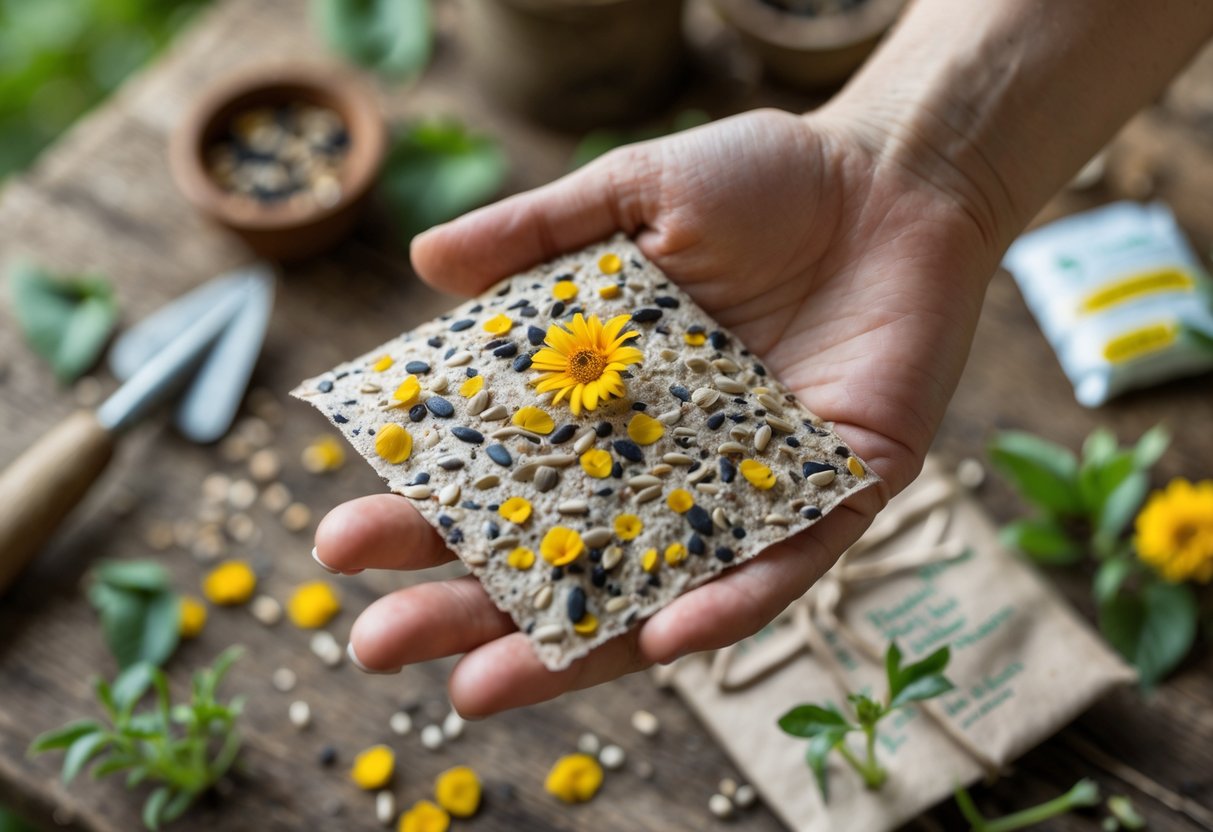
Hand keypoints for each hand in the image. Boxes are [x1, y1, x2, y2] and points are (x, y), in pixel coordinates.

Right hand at [315, 108, 1003, 715]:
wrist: (894, 177)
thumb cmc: (763, 181)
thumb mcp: (632, 196)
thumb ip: (536, 231)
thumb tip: (422, 261)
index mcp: (606, 407)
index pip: (500, 481)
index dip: (423, 515)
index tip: (338, 543)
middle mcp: (666, 466)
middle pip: (556, 556)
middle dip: (466, 606)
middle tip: (376, 645)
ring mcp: (748, 492)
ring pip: (653, 591)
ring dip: (572, 644)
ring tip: (477, 688)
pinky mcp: (838, 496)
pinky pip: (782, 568)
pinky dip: (729, 603)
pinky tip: (664, 633)